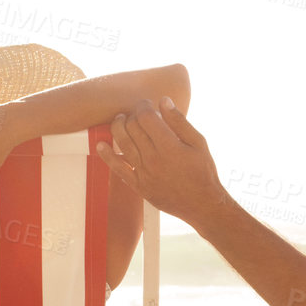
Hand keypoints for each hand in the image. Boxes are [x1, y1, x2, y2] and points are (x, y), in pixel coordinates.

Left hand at [97, 98, 227, 225]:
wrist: (201, 204)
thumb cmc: (203, 172)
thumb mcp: (198, 143)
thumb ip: (179, 122)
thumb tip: (164, 101)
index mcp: (169, 146)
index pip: (146, 117)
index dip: (144, 106)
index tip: (147, 104)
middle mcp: (153, 158)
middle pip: (132, 127)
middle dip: (132, 115)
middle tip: (137, 113)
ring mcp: (144, 173)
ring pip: (122, 142)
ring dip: (118, 127)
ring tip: (120, 120)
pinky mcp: (138, 185)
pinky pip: (117, 168)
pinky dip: (107, 155)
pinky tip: (101, 144)